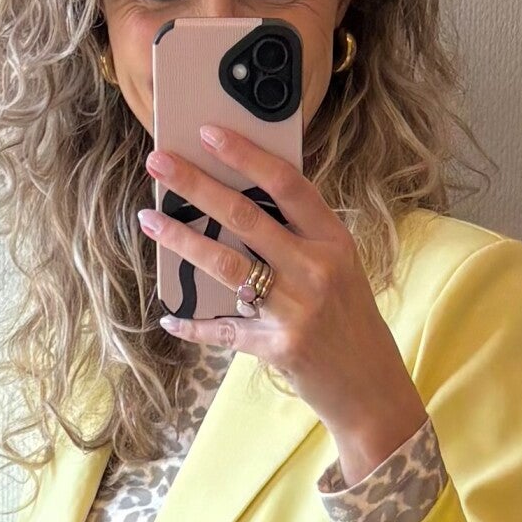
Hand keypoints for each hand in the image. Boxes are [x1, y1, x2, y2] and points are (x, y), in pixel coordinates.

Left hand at [140, 127, 429, 480]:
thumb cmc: (350, 322)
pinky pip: (224, 330)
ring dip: (182, 240)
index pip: (287, 184)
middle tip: (159, 163)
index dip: (247, 154)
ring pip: (226, 265)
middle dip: (196, 185)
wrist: (371, 389)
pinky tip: (170, 317)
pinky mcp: (279, 347)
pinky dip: (194, 325)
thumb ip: (300, 240)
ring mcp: (298, 309)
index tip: (209, 133)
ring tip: (149, 219)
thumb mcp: (339, 270)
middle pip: (246, 216)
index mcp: (334, 241)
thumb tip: (238, 206)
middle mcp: (317, 269)